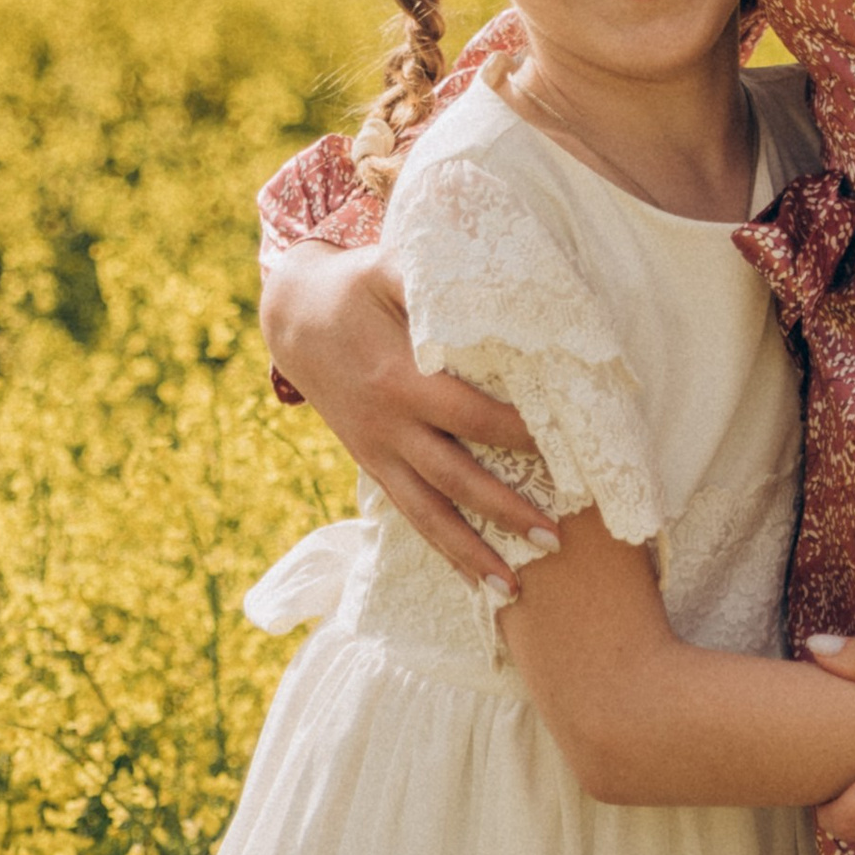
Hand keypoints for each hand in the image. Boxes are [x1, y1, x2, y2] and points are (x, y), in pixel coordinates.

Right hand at [261, 235, 553, 595]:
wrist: (290, 316)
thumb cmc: (356, 285)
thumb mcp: (392, 267)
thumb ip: (438, 279)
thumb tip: (501, 284)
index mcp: (400, 378)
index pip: (470, 413)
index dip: (516, 433)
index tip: (563, 449)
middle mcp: (390, 424)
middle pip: (456, 476)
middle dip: (505, 509)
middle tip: (558, 537)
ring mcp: (378, 450)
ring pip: (428, 512)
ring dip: (471, 551)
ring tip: (515, 587)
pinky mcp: (371, 463)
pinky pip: (408, 513)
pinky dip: (440, 547)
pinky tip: (472, 579)